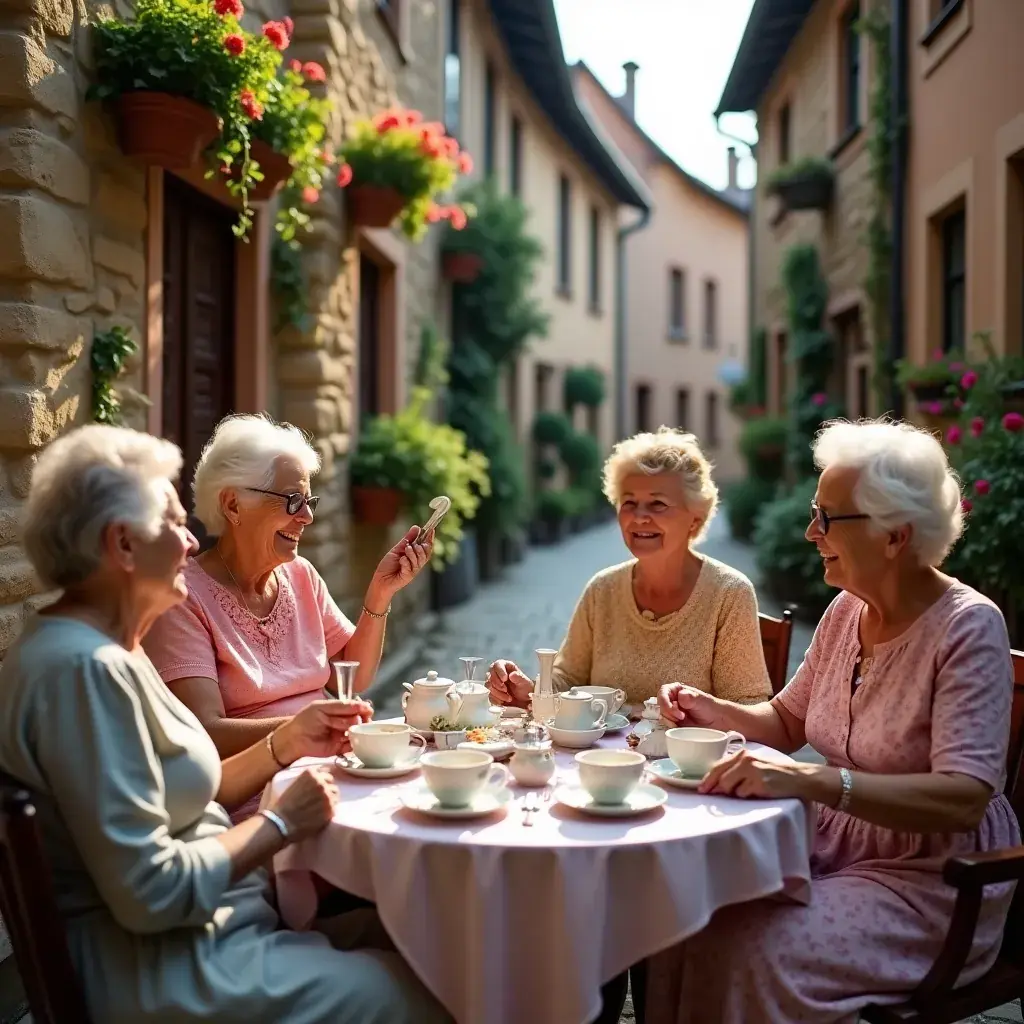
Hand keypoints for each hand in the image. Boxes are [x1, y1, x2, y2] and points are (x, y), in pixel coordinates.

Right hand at [268, 766, 337, 840]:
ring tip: (320, 810)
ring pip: (336, 797)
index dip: (324, 784)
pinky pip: (334, 809)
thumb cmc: (283, 805)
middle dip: (328, 793)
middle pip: (333, 786)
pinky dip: (329, 813)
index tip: (320, 791)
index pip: (327, 776)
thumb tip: (320, 778)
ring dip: (330, 802)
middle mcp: (321, 781)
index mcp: (311, 773)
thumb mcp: (295, 784)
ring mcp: (327, 795)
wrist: (281, 822)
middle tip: (320, 802)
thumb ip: (309, 780)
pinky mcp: (330, 809)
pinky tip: (320, 817)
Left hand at [275, 699, 373, 761]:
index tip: (368, 711)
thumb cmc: (306, 720)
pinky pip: (353, 747)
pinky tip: (351, 741)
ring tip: (351, 731)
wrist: (294, 739)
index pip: (358, 708)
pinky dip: (355, 745)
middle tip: (359, 722)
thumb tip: (361, 706)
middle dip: (362, 721)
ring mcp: (343, 736)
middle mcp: (344, 722)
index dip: (364, 709)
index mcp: (341, 710)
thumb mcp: (322, 707)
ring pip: (359, 733)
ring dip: (359, 732)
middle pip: (361, 721)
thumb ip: (341, 707)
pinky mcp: (340, 748)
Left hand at [368, 526, 432, 603]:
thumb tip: (417, 527)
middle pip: (426, 554)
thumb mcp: (398, 549)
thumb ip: (408, 539)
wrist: (380, 579)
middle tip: (412, 545)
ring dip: (412, 553)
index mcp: (415, 556)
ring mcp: (413, 570)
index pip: (426, 547)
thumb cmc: (388, 566)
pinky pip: (410, 567)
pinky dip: (405, 561)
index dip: (430, 539)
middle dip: (421, 548)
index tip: (431, 529)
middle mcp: (416, 564)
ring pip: (419, 560)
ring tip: (405, 550)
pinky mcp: (408, 576)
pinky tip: (400, 561)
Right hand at [486, 659, 533, 707]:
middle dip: (497, 684)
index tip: (505, 679)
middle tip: (506, 690)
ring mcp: (494, 683)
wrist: (525, 701)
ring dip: (497, 693)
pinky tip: (504, 701)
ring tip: (509, 698)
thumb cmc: (525, 688)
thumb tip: (511, 675)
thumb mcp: (525, 683)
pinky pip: (489, 695)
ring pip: (488, 685)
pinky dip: (496, 699)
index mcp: (506, 667)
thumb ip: (519, 678)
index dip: (499, 671)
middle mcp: (498, 673)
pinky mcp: (492, 693)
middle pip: (490, 675)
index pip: (497, 664)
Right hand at [658, 683, 722, 726]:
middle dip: (669, 713)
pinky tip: (681, 728)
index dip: (665, 701)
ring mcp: (674, 713)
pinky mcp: (676, 723)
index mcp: (677, 691)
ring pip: (663, 717)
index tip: (674, 709)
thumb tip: (680, 696)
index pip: (663, 692)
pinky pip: (668, 726)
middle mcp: (673, 701)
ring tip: (684, 721)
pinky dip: (673, 727)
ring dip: (671, 721)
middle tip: (682, 717)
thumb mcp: (701, 700)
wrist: (719, 721)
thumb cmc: (711, 707)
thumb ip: (690, 697)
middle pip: (661, 706)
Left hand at [698, 749, 830, 801]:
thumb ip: (735, 772)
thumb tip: (715, 787)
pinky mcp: (760, 783)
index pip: (717, 766)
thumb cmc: (773, 773)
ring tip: (748, 791)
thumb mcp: (753, 766)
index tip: (701, 789)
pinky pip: (744, 795)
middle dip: (715, 789)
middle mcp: (745, 759)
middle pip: (720, 778)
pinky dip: (747, 797)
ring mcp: (753, 771)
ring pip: (730, 788)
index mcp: (742, 754)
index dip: (707, 779)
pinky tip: (758, 792)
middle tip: (710, 795)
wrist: (798, 777)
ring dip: (735, 794)